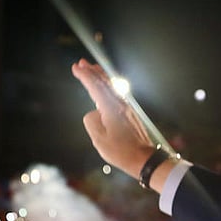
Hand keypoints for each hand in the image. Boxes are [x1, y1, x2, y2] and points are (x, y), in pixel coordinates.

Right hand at [71, 58, 156, 178]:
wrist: (143, 158)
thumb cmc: (121, 151)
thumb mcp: (99, 140)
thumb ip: (92, 122)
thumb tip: (94, 113)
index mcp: (111, 108)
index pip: (95, 87)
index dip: (85, 76)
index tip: (76, 67)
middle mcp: (120, 104)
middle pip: (105, 83)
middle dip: (93, 72)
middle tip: (82, 63)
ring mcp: (126, 108)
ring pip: (112, 87)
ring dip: (101, 77)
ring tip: (93, 69)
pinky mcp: (129, 113)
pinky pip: (116, 94)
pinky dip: (108, 86)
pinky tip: (106, 88)